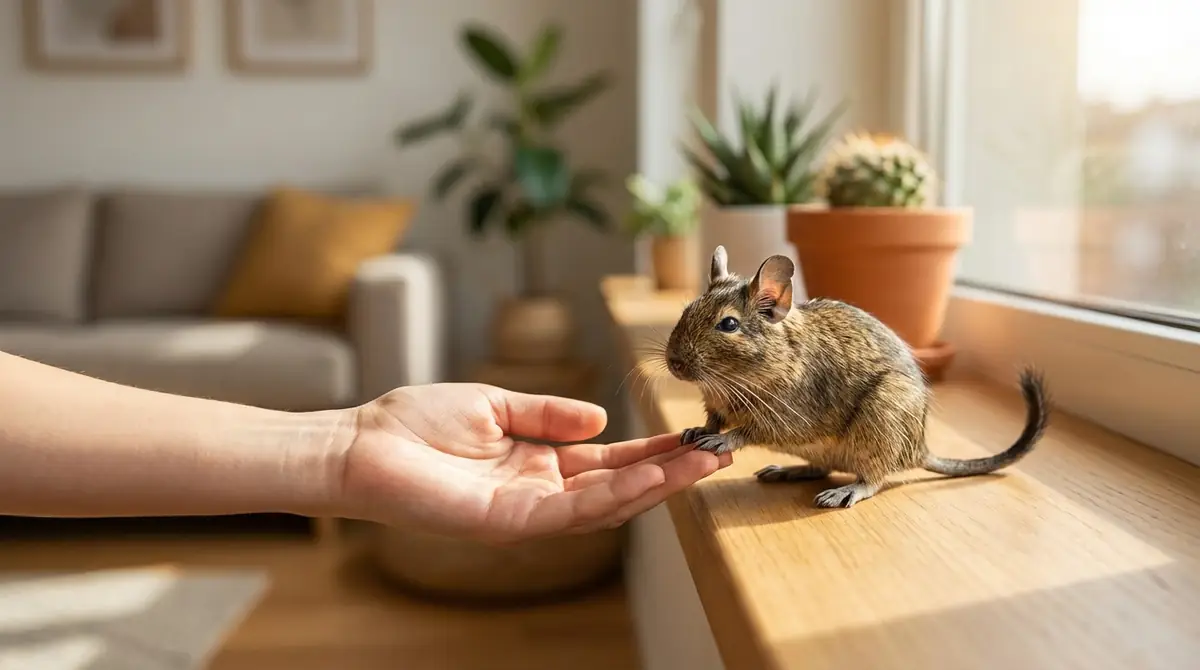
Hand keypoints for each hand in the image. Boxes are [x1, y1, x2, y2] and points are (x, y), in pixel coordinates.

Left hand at [339, 383, 731, 543]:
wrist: (359, 444)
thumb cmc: (413, 425)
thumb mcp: (495, 405)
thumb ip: (548, 414)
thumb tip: (601, 419)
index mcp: (538, 464)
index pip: (609, 461)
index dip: (654, 451)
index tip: (695, 436)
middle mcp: (539, 492)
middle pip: (619, 486)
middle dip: (671, 472)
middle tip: (719, 452)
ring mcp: (525, 511)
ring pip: (605, 504)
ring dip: (655, 486)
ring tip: (699, 464)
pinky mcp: (506, 521)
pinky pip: (570, 512)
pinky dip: (613, 495)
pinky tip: (649, 477)